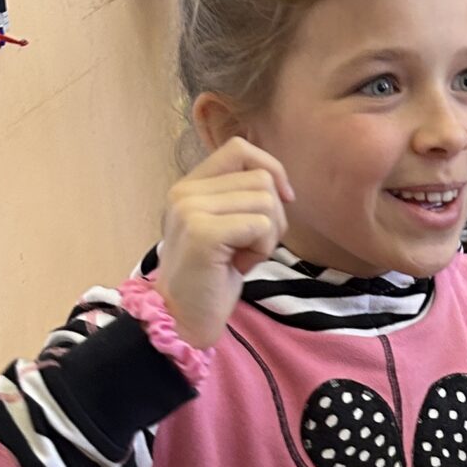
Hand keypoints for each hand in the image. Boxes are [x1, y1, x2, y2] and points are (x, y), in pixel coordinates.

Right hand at [157, 139, 292, 349]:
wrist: (186, 317)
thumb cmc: (212, 275)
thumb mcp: (227, 226)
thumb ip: (242, 197)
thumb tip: (281, 184)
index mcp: (189, 185)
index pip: (239, 149)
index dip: (271, 169)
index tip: (282, 200)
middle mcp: (185, 191)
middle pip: (261, 179)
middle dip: (272, 217)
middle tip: (249, 247)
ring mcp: (190, 210)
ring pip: (265, 201)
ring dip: (267, 237)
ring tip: (241, 257)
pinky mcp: (203, 233)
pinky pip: (261, 226)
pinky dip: (262, 250)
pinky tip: (239, 266)